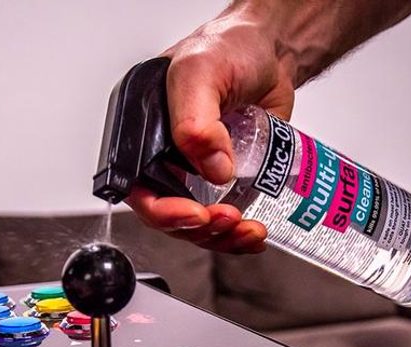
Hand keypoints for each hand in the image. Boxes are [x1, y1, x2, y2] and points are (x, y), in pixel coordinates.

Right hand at [126, 0, 410, 253]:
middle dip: (197, 227)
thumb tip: (211, 168)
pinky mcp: (225, 179)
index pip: (136, 187)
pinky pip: (223, 219)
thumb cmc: (230, 46)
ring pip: (196, 224)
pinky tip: (254, 232)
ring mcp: (194, 171)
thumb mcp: (202, 71)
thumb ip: (196, 118)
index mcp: (141, 132)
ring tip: (247, 229)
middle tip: (227, 219)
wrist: (274, 50)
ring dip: (220, 237)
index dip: (162, 210)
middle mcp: (163, 155)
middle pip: (166, 213)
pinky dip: (238, 234)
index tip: (195, 214)